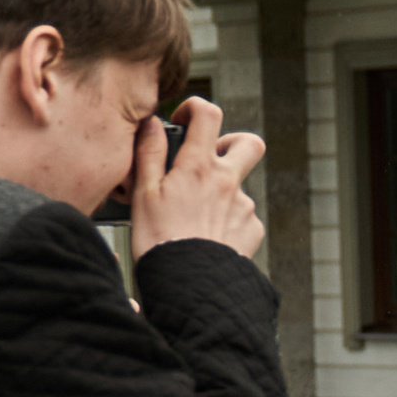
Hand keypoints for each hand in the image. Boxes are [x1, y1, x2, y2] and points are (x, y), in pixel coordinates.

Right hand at [129, 98, 266, 263]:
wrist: (189, 289)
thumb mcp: (143, 195)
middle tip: (211, 158)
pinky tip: (209, 238)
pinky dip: (228, 222)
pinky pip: (244, 218)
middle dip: (232, 143)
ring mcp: (244, 207)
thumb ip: (149, 154)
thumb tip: (152, 124)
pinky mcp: (252, 231)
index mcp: (198, 167)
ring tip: (195, 218)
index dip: (196, 108)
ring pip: (240, 187)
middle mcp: (227, 182)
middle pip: (249, 143)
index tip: (184, 120)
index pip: (209, 114)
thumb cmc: (159, 242)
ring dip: (222, 194)